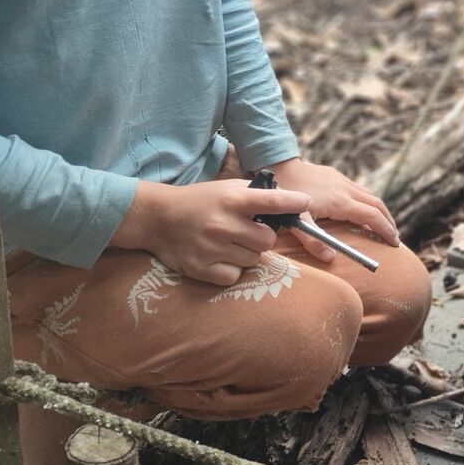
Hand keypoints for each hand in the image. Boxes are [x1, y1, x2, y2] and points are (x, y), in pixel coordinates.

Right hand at [111, 178, 309, 286]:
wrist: (158, 218)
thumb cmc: (200, 201)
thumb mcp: (227, 189)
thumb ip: (256, 196)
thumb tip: (292, 202)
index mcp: (232, 200)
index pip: (271, 201)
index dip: (292, 203)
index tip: (305, 203)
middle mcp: (223, 224)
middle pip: (267, 240)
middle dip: (263, 237)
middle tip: (249, 232)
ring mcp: (212, 248)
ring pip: (253, 260)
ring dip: (248, 253)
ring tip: (231, 243)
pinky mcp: (201, 269)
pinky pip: (235, 276)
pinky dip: (233, 269)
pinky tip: (221, 257)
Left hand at [266, 157, 400, 262]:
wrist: (279, 166)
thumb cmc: (287, 196)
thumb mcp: (296, 222)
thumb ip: (313, 241)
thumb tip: (331, 258)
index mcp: (340, 202)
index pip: (372, 216)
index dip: (385, 230)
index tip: (394, 243)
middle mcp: (346, 189)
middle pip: (377, 204)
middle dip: (388, 221)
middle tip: (394, 238)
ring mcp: (342, 180)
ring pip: (369, 195)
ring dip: (380, 211)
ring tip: (383, 226)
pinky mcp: (336, 175)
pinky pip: (359, 190)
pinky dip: (368, 202)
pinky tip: (362, 210)